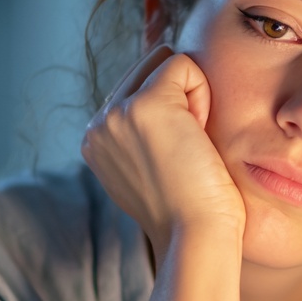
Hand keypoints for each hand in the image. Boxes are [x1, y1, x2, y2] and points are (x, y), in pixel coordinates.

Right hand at [81, 45, 245, 259]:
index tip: (178, 157)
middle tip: (188, 150)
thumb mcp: (157, 168)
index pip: (138, 87)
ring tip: (191, 145)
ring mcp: (116, 113)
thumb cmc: (193, 211)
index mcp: (98, 139)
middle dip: (181, 98)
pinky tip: (198, 135)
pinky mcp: (144, 105)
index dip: (173, 111)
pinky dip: (203, 94)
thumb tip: (171, 93)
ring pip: (166, 63)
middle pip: (150, 67)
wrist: (196, 238)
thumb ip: (149, 134)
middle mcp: (99, 124)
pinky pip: (184, 64)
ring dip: (193, 98)